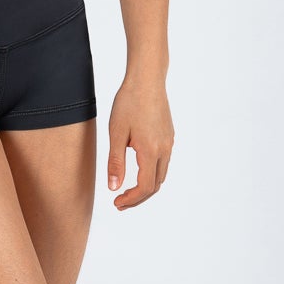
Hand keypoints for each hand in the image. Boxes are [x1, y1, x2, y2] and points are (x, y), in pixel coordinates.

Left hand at [107, 74, 173, 209]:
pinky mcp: (169, 136)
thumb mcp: (116, 133)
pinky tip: (137, 169)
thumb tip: (114, 188)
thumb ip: (115, 163)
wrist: (147, 79)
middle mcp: (164, 149)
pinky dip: (151, 173)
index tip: (116, 203)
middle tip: (120, 202)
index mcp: (151, 151)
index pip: (145, 187)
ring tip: (127, 190)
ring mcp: (169, 143)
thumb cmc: (129, 103)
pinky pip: (163, 162)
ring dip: (146, 186)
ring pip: (161, 174)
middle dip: (138, 197)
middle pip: (155, 185)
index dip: (131, 200)